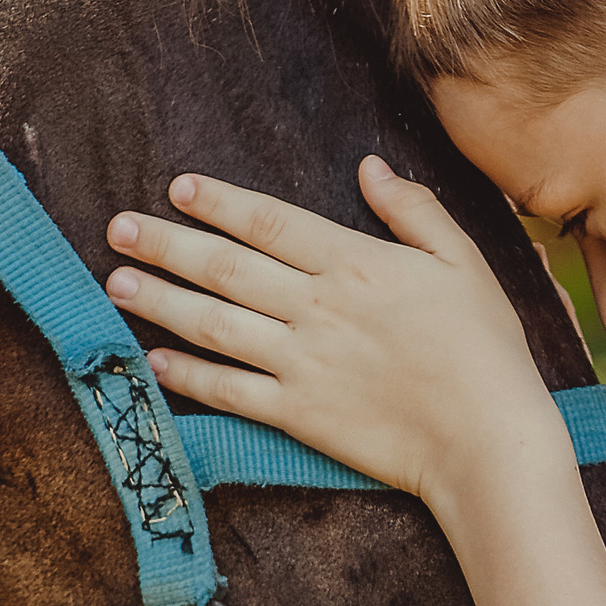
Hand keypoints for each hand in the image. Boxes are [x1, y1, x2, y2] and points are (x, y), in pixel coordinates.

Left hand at [104, 158, 567, 507]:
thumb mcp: (463, 262)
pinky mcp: (299, 415)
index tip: (175, 188)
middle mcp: (318, 308)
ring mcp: (303, 363)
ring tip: (117, 282)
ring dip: (161, 301)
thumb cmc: (485, 349)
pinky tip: (154, 361)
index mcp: (357, 264)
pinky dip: (188, 376)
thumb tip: (370, 167)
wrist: (488, 439)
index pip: (270, 222)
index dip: (219, 202)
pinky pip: (230, 391)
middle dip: (166, 244)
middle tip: (118, 227)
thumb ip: (414, 210)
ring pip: (215, 324)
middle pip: (226, 268)